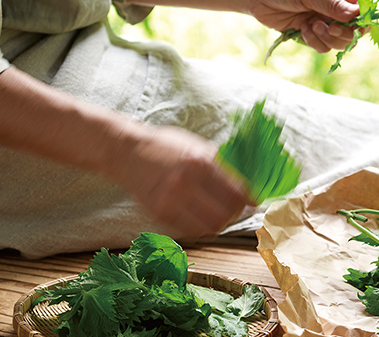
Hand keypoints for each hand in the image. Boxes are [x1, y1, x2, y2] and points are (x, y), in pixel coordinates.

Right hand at [113, 125, 254, 239]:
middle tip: (234, 209)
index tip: (252, 202)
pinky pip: (191, 231)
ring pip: (210, 227)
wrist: (126, 151)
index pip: (236, 193)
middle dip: (235, 214)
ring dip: (219, 223)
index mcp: (200, 162)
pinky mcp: (159, 213)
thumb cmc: (165, 146)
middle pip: (226, 214)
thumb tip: (248, 187)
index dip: (248, 200)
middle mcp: (186, 182)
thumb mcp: (197, 146)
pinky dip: (201, 226)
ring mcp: (171, 200)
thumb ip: (222, 165)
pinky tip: (199, 215)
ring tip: (218, 213)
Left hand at [250, 0, 361, 52]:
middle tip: (327, 28)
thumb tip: (356, 15)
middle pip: (355, 28)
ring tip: (310, 27)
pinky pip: (324, 46)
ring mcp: (326, 19)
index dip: (360, 19)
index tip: (351, 25)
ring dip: (326, 38)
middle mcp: (337, 4)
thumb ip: (332, 4)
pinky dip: (314, 42)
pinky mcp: (314, 32)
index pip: (362, 6)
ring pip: (340, 41)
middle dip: (342, 32)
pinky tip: (302, 30)